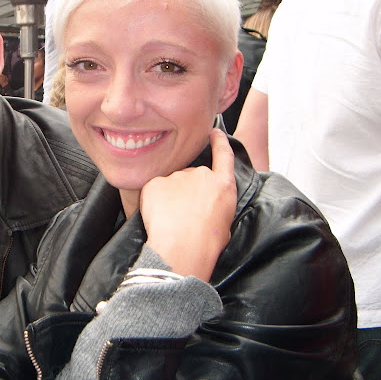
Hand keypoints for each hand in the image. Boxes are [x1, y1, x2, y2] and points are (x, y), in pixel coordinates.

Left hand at [140, 129, 235, 281]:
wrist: (183, 247)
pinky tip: (160, 217)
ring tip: (173, 220)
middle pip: (192, 176)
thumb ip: (217, 203)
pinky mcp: (156, 183)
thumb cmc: (206, 243)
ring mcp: (177, 176)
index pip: (223, 155)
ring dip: (171, 197)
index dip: (219, 142)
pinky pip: (155, 190)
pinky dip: (155, 202)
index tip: (214, 132)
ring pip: (172, 184)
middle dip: (188, 191)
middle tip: (185, 216)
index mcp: (223, 185)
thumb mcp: (225, 222)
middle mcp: (201, 174)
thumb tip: (207, 205)